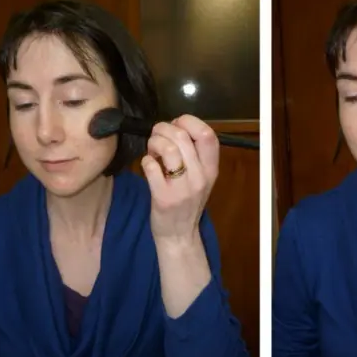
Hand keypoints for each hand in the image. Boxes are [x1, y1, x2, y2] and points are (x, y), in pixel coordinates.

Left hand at [141, 115, 219, 244]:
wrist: (179, 235)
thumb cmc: (187, 203)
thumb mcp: (201, 179)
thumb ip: (194, 155)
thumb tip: (174, 126)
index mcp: (211, 169)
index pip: (208, 135)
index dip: (190, 122)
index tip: (177, 124)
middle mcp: (200, 178)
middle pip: (183, 137)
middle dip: (163, 129)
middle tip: (156, 136)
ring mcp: (182, 189)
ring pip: (168, 149)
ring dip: (154, 143)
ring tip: (151, 150)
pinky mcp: (163, 198)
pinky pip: (151, 167)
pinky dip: (145, 161)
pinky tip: (147, 165)